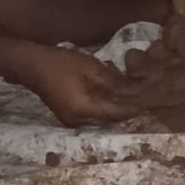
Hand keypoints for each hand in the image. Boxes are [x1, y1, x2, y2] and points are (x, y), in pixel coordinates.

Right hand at [16, 46, 141, 126]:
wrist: (31, 64)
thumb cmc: (61, 63)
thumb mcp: (92, 68)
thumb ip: (115, 82)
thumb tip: (136, 90)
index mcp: (85, 111)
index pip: (118, 113)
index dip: (137, 106)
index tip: (153, 97)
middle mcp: (79, 122)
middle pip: (112, 118)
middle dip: (128, 105)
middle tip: (144, 91)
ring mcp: (73, 120)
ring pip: (104, 115)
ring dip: (117, 102)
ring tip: (130, 85)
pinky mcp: (70, 114)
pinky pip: (94, 111)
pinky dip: (105, 100)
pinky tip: (111, 84)